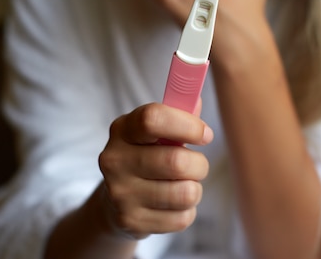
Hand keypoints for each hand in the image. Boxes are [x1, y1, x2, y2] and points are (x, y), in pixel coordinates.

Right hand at [98, 102, 212, 238]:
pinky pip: (182, 218)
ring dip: (195, 189)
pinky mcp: (131, 221)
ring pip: (185, 193)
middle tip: (197, 165)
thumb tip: (196, 99)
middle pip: (176, 162)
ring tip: (183, 185)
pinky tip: (173, 205)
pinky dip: (186, 211)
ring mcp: (120, 193)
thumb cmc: (146, 155)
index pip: (153, 119)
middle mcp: (115, 160)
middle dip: (199, 164)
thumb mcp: (156, 131)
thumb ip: (178, 113)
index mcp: (122, 129)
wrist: (116, 201)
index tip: (205, 134)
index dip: (187, 125)